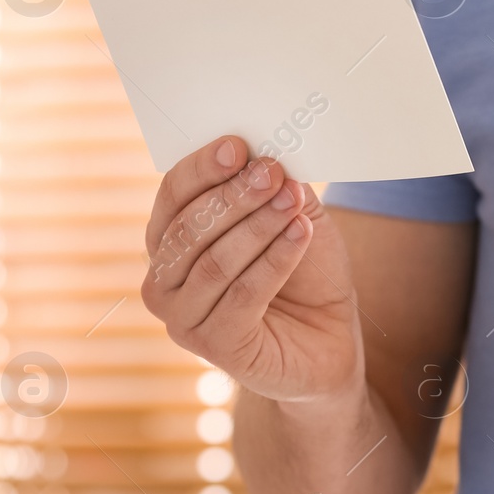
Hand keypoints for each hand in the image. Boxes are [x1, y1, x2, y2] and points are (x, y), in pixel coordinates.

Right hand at [141, 135, 363, 403]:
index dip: (202, 168)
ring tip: (293, 201)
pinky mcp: (215, 347)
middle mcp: (164, 282)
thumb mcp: (293, 217)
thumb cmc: (305, 274)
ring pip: (214, 262)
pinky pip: (242, 295)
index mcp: (170, 242)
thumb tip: (266, 153)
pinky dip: (274, 260)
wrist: (329, 340)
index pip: (173, 196)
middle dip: (234, 196)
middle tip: (272, 172)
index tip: (238, 146)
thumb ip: (274, 187)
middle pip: (189, 228)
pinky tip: (301, 234)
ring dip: (257, 225)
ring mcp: (183, 319)